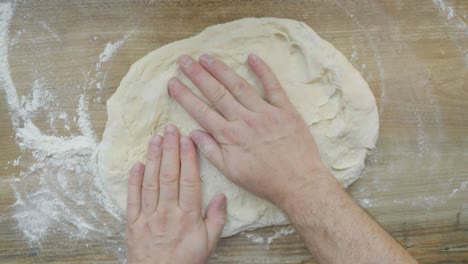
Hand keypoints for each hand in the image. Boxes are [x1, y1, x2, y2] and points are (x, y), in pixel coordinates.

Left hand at [125, 125, 226, 263]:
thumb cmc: (186, 261)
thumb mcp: (209, 243)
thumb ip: (216, 219)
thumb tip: (221, 196)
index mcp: (188, 216)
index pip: (188, 180)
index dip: (188, 157)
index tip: (188, 139)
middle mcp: (167, 212)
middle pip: (169, 175)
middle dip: (170, 150)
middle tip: (170, 129)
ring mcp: (148, 216)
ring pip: (151, 182)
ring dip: (153, 158)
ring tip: (155, 138)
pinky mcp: (133, 222)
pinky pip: (132, 198)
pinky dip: (133, 180)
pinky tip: (137, 163)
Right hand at [168, 54, 329, 204]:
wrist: (299, 183)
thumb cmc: (264, 181)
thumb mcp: (231, 172)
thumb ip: (211, 151)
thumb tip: (192, 134)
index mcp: (229, 136)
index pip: (201, 111)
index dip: (185, 96)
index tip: (173, 83)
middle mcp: (244, 120)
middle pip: (216, 93)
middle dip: (198, 75)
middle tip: (184, 60)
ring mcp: (265, 113)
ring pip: (239, 86)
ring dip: (221, 70)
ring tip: (206, 57)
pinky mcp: (285, 110)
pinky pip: (273, 86)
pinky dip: (263, 71)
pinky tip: (251, 57)